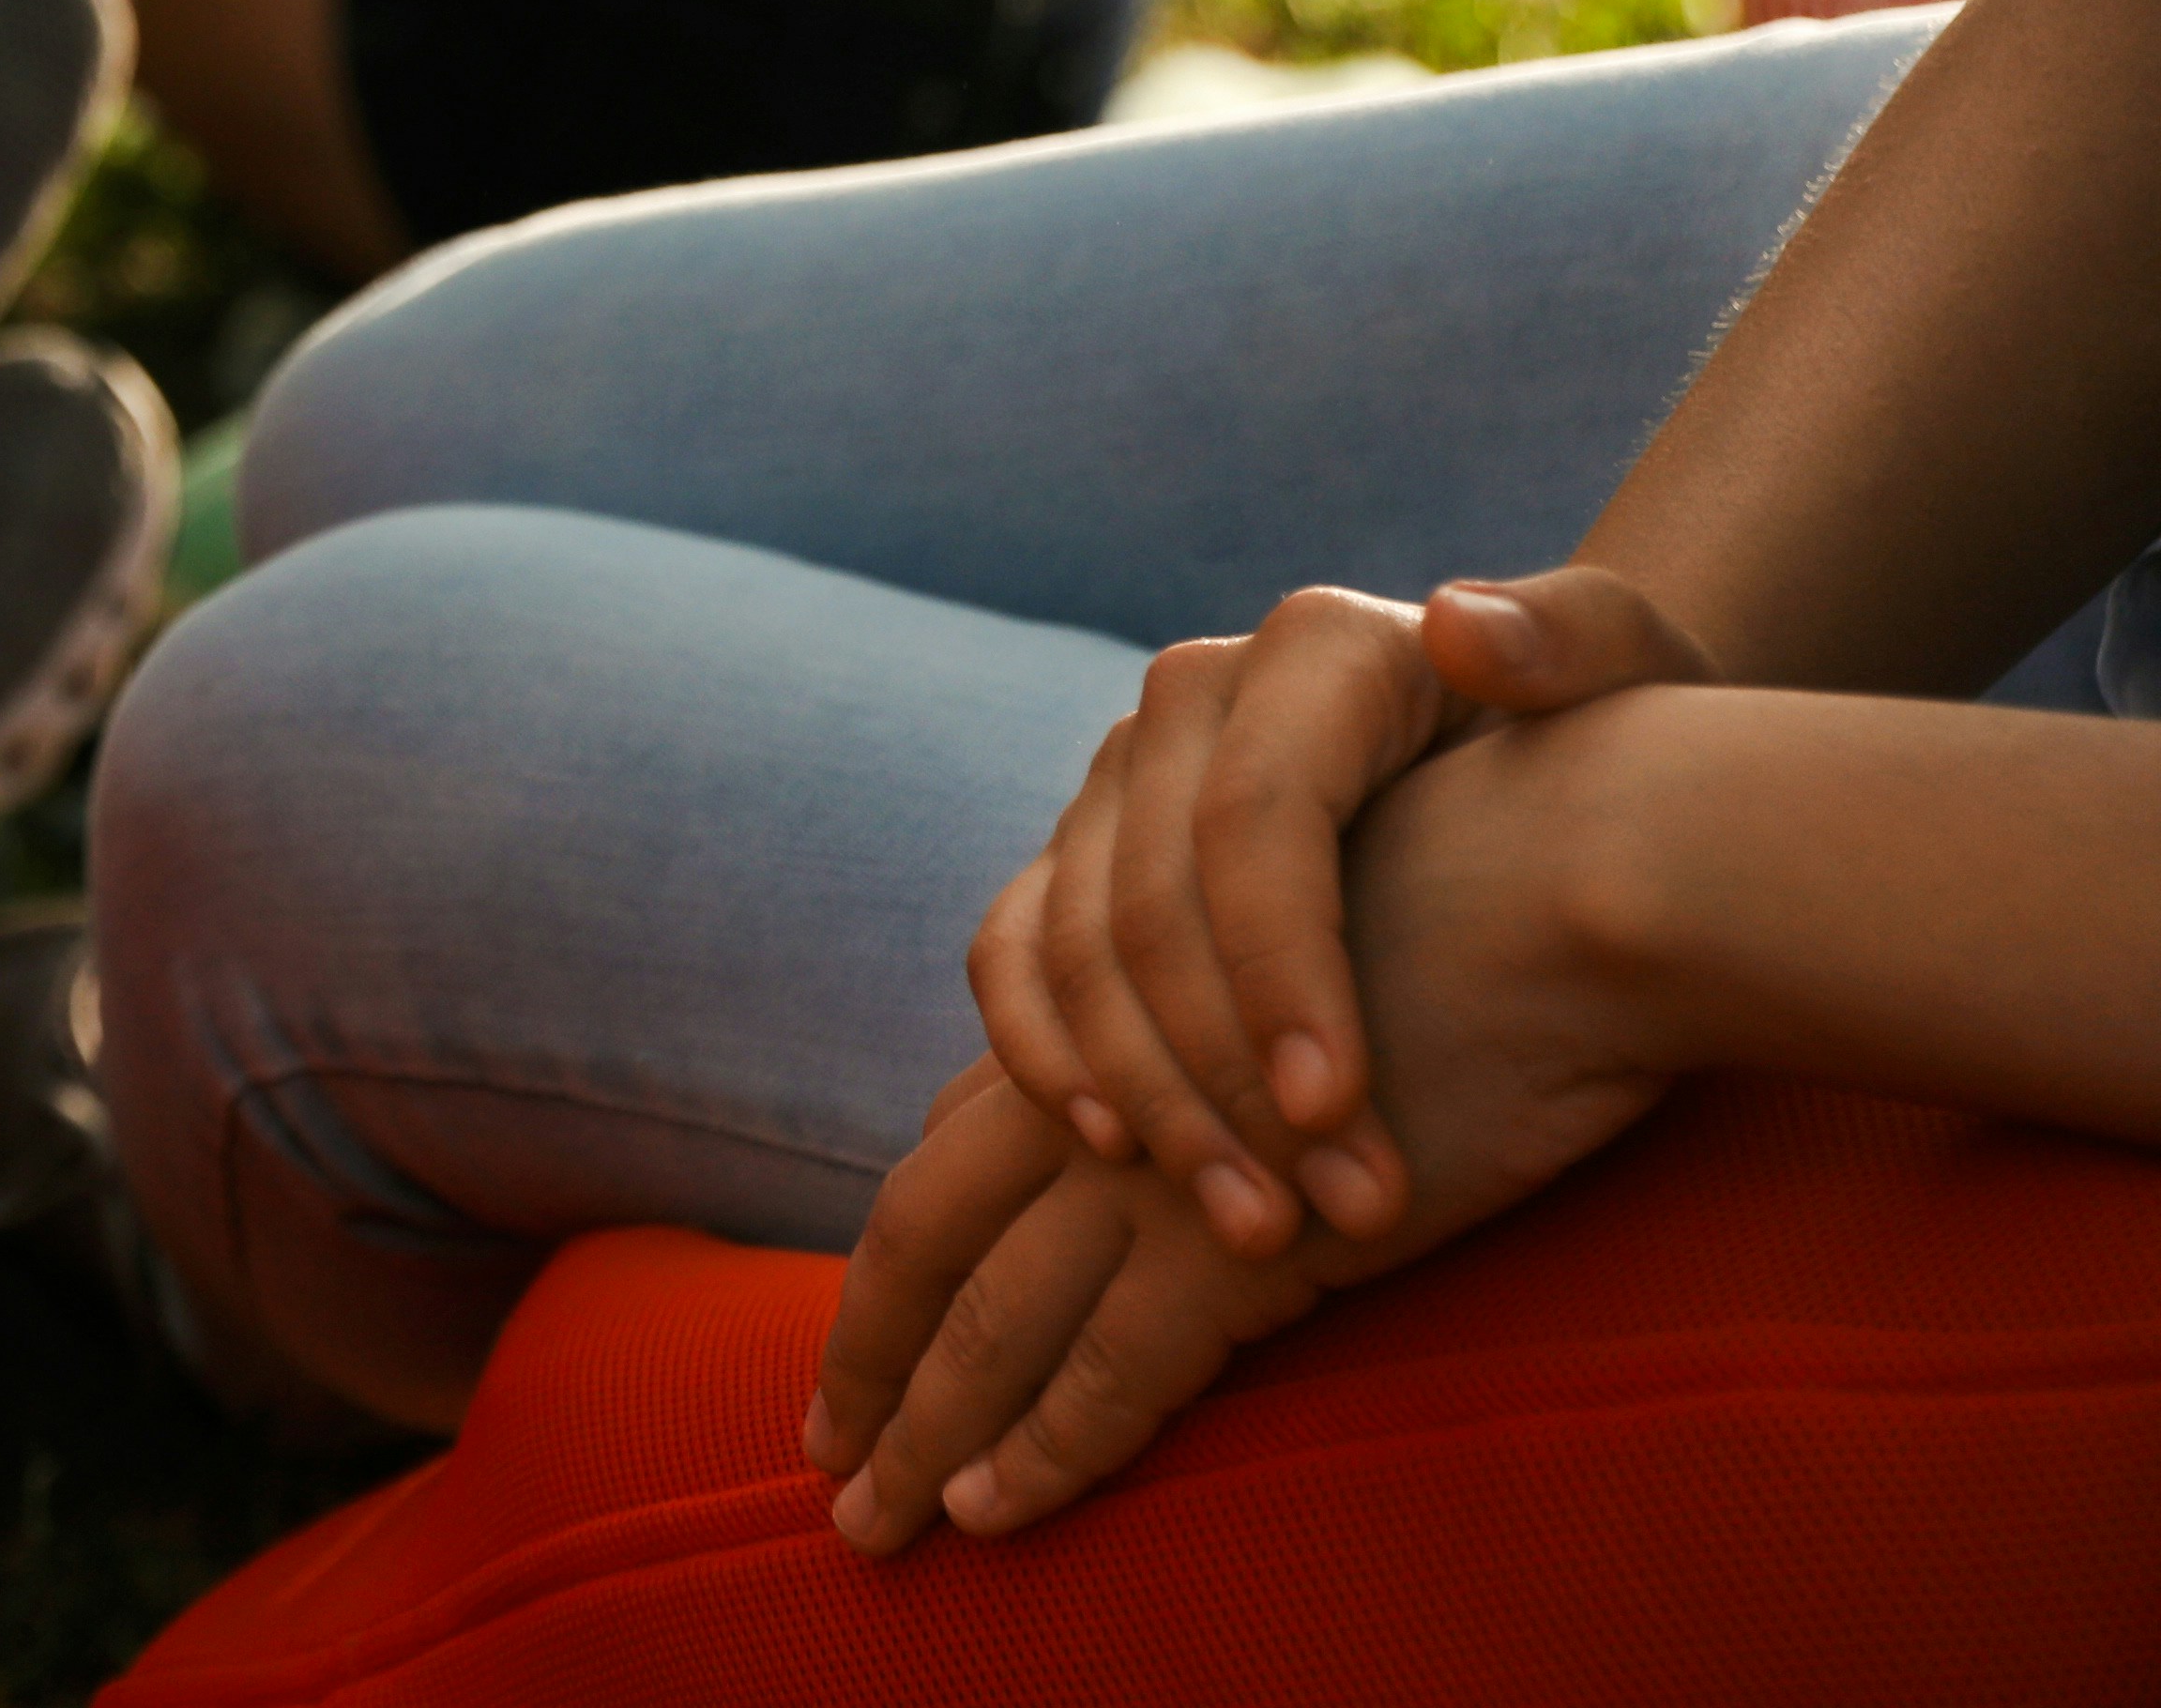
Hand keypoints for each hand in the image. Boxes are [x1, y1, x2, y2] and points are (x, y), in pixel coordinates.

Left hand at [824, 712, 1681, 1547]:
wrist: (1583, 875)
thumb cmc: (1498, 903)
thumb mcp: (1338, 957)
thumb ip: (1244, 1022)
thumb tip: (1235, 1120)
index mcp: (1116, 1000)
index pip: (967, 1136)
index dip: (907, 1245)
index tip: (869, 1337)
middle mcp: (1105, 1069)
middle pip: (927, 1218)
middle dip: (869, 1348)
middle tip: (819, 1458)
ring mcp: (1159, 1148)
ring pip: (994, 1308)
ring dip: (929, 1423)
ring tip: (880, 1527)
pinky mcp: (1238, 1224)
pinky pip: (1115, 1360)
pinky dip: (1051, 1443)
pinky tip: (995, 1507)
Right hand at [969, 564, 1707, 1253]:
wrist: (1548, 756)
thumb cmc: (1616, 737)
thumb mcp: (1643, 672)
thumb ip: (1583, 637)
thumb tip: (1467, 629)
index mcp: (1319, 650)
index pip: (1254, 816)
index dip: (1278, 968)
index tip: (1339, 1110)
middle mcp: (1195, 697)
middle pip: (1149, 897)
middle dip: (1223, 1077)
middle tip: (1318, 1218)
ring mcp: (1125, 772)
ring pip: (1069, 940)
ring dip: (1146, 1096)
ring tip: (1252, 1224)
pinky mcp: (1084, 850)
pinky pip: (1012, 951)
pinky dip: (1043, 1051)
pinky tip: (1117, 1149)